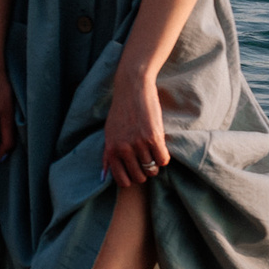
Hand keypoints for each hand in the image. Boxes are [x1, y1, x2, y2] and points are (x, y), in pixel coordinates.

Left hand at [103, 71, 169, 189]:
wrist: (132, 88)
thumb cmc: (121, 111)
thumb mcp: (109, 133)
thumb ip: (107, 155)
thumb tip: (104, 177)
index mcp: (111, 150)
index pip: (123, 181)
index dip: (132, 178)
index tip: (136, 170)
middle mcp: (123, 149)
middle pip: (140, 177)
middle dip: (145, 172)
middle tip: (147, 160)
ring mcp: (139, 144)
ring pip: (152, 169)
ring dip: (155, 164)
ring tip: (153, 152)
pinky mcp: (154, 137)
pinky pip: (163, 159)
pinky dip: (164, 157)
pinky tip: (160, 148)